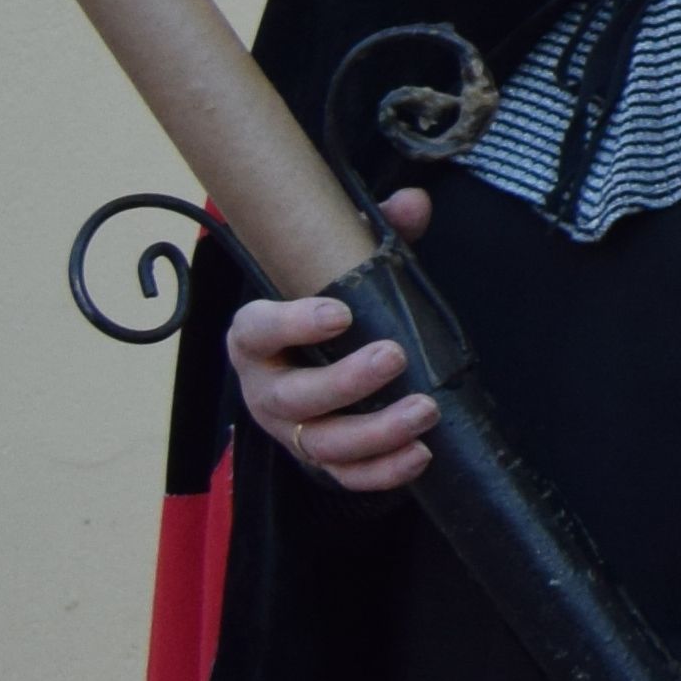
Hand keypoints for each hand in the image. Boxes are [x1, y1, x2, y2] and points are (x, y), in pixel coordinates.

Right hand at [227, 187, 437, 494]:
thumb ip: (374, 235)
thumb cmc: (329, 308)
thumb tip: (412, 203)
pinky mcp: (321, 461)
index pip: (257, 331)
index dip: (292, 324)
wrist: (314, 360)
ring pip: (321, 444)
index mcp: (257, 337)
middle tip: (393, 355)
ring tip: (424, 410)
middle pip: (294, 397)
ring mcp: (290, 431)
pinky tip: (420, 454)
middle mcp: (266, 388)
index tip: (339, 312)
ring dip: (375, 432)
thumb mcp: (342, 269)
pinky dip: (382, 473)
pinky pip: (346, 477)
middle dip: (345, 382)